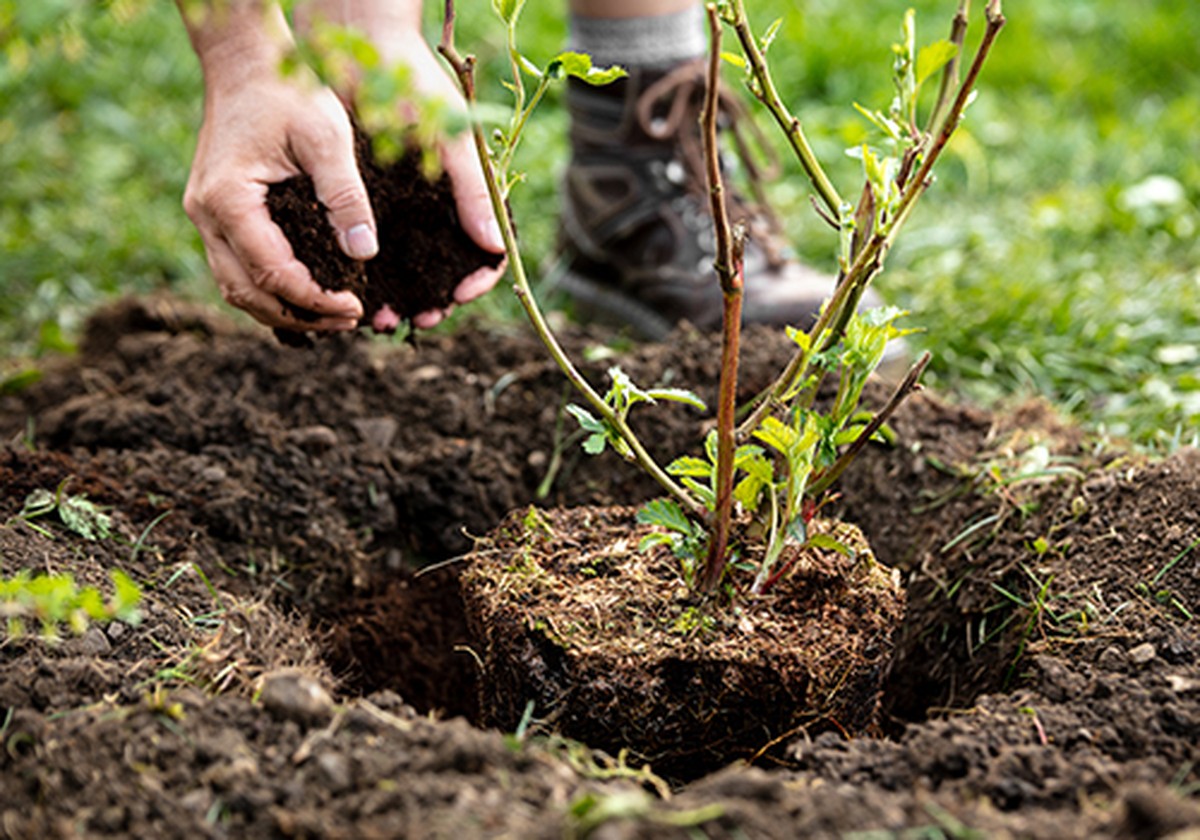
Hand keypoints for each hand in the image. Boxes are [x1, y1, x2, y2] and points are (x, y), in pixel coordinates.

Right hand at [183, 60, 369, 330]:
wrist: (247, 63)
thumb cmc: (288, 92)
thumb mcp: (328, 138)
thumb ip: (345, 196)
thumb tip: (364, 254)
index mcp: (228, 200)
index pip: (273, 274)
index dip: (316, 299)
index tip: (356, 306)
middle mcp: (205, 214)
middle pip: (247, 293)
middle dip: (300, 316)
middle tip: (348, 321)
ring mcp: (204, 216)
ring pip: (237, 288)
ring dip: (282, 310)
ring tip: (332, 316)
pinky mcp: (214, 213)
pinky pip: (237, 268)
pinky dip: (269, 290)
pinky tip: (308, 293)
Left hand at [352, 32, 507, 330]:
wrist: (359, 45)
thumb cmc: (414, 83)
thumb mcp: (450, 138)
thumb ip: (473, 191)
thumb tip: (496, 248)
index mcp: (469, 191)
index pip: (488, 250)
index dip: (478, 277)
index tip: (459, 294)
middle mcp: (439, 203)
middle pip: (447, 266)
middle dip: (437, 297)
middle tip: (421, 318)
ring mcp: (405, 203)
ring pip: (410, 265)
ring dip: (401, 294)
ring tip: (383, 317)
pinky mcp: (370, 198)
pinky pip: (373, 247)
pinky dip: (369, 273)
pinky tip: (357, 290)